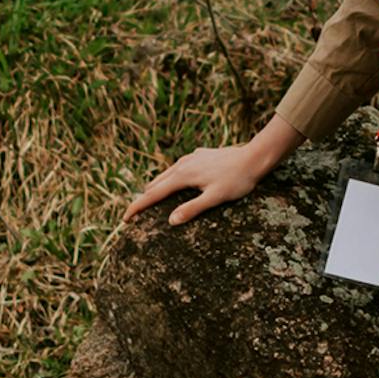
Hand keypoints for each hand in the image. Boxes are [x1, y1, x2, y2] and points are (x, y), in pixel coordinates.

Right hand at [127, 142, 267, 226]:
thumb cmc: (237, 180)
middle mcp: (182, 165)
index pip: (152, 195)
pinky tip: (176, 184)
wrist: (253, 157)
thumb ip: (192, 209)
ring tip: (150, 201)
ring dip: (156, 189)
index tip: (125, 219)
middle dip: (143, 199)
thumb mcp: (215, 198)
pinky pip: (177, 169)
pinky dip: (169, 180)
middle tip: (135, 216)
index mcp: (182, 176)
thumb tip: (170, 221)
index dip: (137, 207)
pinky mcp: (198, 155)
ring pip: (165, 175)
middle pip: (155, 184)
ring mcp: (190, 158)